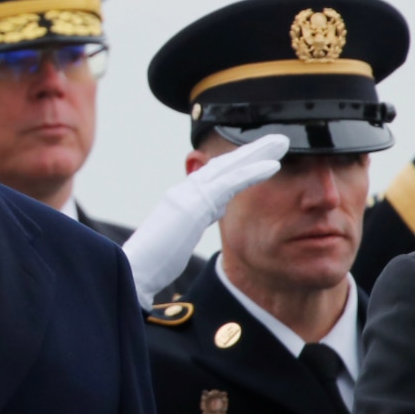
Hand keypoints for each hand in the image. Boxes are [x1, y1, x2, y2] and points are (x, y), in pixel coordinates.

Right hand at [122, 134, 290, 307]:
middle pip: (223, 166)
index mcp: (180, 202)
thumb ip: (194, 221)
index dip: (236, 165)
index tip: (256, 158)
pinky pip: (231, 183)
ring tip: (282, 143)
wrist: (133, 271)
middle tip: (277, 142)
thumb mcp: (175, 241)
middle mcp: (184, 193)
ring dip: (257, 153)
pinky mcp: (196, 204)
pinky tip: (274, 166)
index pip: (213, 178)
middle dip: (250, 152)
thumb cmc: (149, 266)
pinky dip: (253, 172)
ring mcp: (188, 195)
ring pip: (229, 167)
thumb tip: (213, 211)